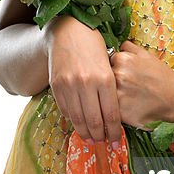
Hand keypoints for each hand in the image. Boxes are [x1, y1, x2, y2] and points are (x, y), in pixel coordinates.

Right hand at [44, 17, 122, 145]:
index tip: (116, 142)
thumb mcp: (109, 63)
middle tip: (104, 144)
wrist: (68, 29)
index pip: (111, 114)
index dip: (114, 132)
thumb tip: (114, 113)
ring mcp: (69, 85)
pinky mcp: (56, 85)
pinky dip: (72, 120)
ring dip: (85, 133)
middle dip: (100, 136)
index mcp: (105, 78)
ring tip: (91, 140)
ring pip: (78, 119)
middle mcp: (87, 83)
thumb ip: (111, 87)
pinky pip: (65, 109)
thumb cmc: (94, 44)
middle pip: (95, 120)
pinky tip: (78, 125)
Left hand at [110, 40, 173, 128]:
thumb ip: (129, 48)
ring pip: (105, 96)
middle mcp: (118, 75)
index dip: (114, 70)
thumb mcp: (147, 55)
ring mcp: (118, 95)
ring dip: (113, 97)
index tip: (124, 75)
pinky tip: (130, 108)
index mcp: (122, 59)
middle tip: (128, 88)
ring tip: (129, 98)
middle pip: (104, 79)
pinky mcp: (120, 113)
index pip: (106, 63)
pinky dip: (117, 110)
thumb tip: (117, 45)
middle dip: (113, 83)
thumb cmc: (162, 77)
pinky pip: (111, 110)